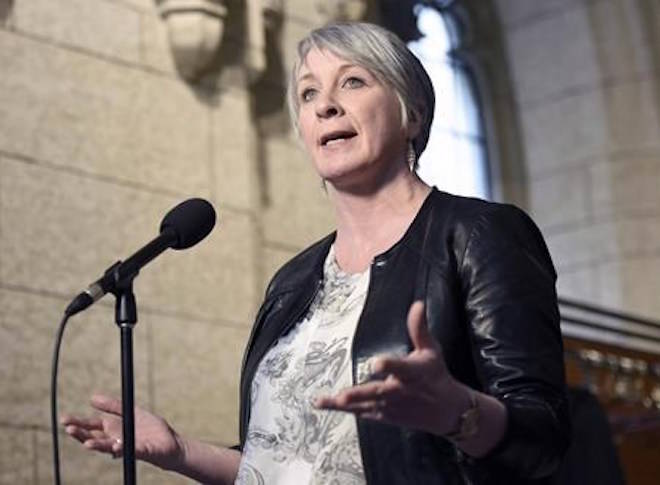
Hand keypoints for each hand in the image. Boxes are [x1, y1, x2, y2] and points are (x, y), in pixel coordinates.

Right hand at [61, 394, 184, 470]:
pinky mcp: (140, 452)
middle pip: (94, 437)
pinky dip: (121, 449)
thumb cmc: (151, 429)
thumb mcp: (131, 412)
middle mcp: (115, 440)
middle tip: (68, 429)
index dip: (78, 423)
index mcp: (113, 430)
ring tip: (87, 444)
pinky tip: (114, 447)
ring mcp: (126, 447)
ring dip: (97, 445)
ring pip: (108, 447)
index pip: (91, 426)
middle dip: (81, 434)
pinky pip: (129, 451)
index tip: (65, 420)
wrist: (171, 443)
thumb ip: (113, 406)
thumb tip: (92, 397)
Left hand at [314, 301, 470, 435]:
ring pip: (365, 405)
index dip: (389, 365)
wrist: (448, 411)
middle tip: (343, 396)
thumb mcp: (431, 350)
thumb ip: (419, 328)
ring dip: (345, 403)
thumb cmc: (436, 376)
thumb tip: (417, 304)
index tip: (376, 363)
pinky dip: (344, 410)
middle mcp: (400, 391)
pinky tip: (326, 404)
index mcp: (412, 373)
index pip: (400, 367)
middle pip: (378, 392)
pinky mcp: (384, 415)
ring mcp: (391, 405)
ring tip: (325, 400)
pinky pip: (362, 413)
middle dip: (360, 394)